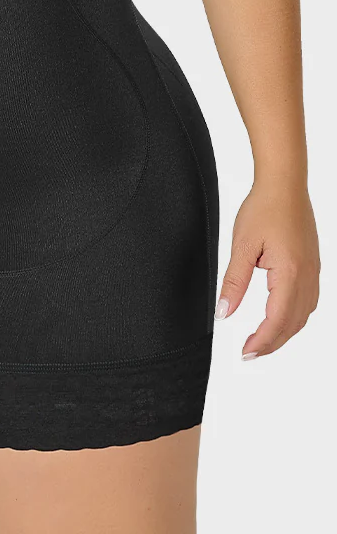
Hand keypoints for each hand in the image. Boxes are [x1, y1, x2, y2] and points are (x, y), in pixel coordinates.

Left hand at [214, 177, 319, 357]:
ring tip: (262, 340)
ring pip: (303, 315)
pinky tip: (280, 317)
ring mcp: (313, 272)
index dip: (261, 342)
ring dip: (284, 332)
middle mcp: (307, 276)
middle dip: (272, 343)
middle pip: (292, 324)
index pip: (276, 321)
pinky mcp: (313, 266)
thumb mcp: (241, 246)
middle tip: (250, 353)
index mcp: (289, 273)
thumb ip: (233, 283)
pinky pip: (308, 302)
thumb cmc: (263, 208)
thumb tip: (224, 313)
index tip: (245, 353)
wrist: (285, 184)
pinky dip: (294, 317)